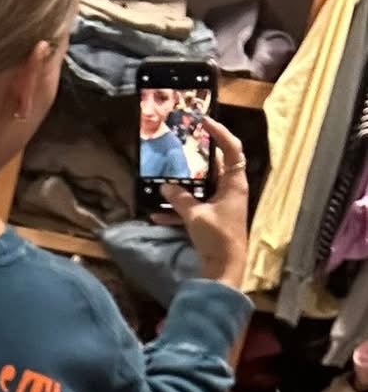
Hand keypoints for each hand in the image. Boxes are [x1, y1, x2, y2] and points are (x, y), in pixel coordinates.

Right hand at [152, 115, 249, 290]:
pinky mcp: (210, 219)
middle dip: (195, 158)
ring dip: (182, 185)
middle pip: (214, 166)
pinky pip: (193, 208)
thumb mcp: (196, 216)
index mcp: (234, 183)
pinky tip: (157, 215)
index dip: (220, 133)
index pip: (232, 149)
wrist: (225, 269)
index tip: (204, 122)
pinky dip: (177, 210)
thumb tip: (164, 188)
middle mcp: (229, 190)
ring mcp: (220, 205)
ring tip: (164, 177)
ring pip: (200, 187)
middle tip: (179, 147)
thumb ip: (180, 199)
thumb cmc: (218, 237)